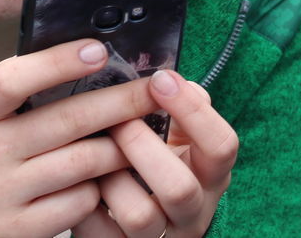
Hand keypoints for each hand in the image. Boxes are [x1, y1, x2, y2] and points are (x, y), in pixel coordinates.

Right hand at [0, 39, 160, 237]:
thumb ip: (15, 82)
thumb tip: (82, 52)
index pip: (13, 79)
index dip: (58, 63)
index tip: (99, 50)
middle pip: (68, 120)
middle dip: (122, 101)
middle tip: (155, 88)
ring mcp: (0, 195)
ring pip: (84, 163)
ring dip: (121, 146)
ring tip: (140, 133)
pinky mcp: (18, 229)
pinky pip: (80, 202)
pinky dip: (99, 186)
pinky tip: (105, 176)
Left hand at [72, 71, 237, 237]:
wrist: (136, 222)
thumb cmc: (156, 163)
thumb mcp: (177, 138)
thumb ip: (180, 110)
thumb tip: (171, 79)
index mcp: (211, 176)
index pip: (222, 146)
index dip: (193, 111)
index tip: (160, 80)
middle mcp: (193, 213)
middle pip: (179, 188)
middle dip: (142, 146)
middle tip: (117, 120)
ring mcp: (159, 237)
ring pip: (139, 215)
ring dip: (111, 176)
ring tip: (93, 154)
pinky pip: (100, 233)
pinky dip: (84, 203)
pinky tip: (78, 179)